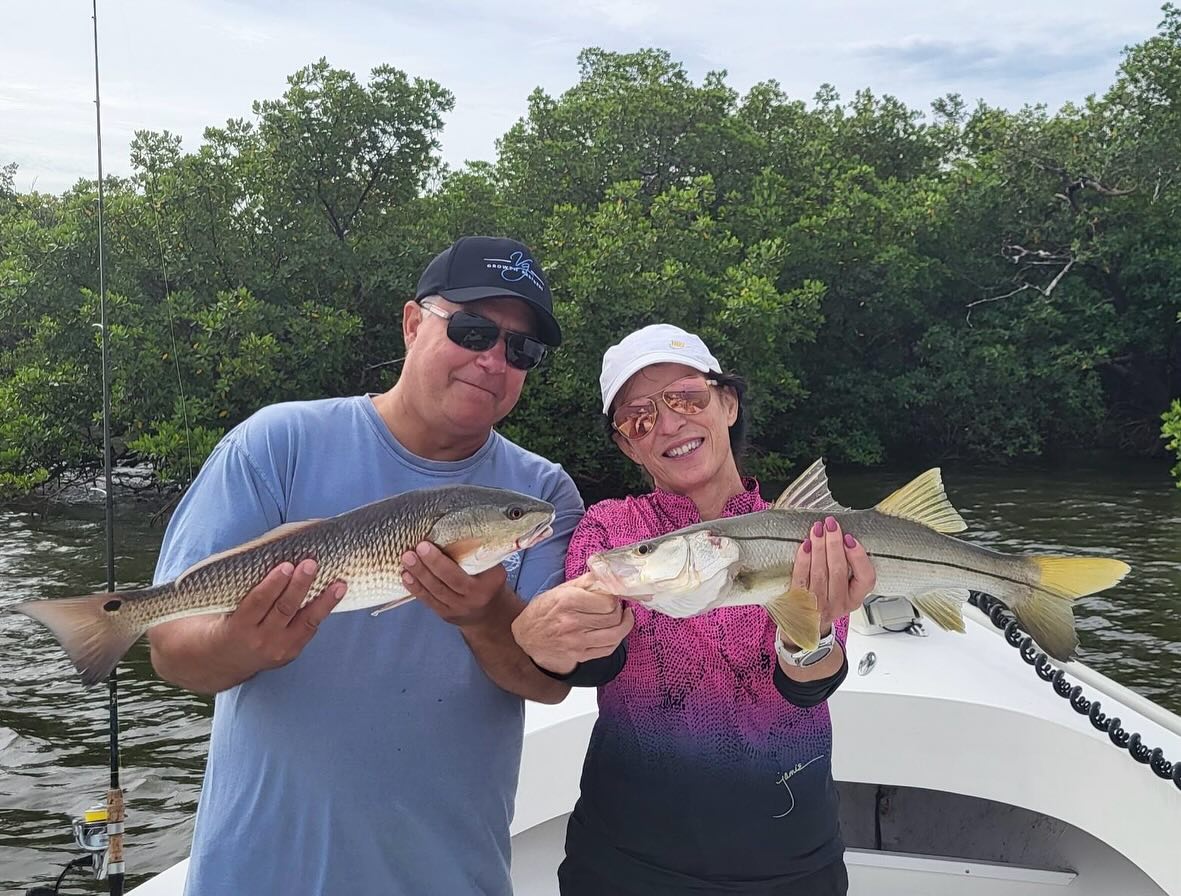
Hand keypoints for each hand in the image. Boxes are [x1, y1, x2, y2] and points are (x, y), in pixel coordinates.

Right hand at [218, 559, 346, 668]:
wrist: (225, 660)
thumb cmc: (227, 624)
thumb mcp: (225, 609)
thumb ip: (243, 590)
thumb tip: (270, 557)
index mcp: (238, 626)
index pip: (258, 601)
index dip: (274, 583)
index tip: (287, 565)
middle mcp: (259, 640)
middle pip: (284, 609)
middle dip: (300, 585)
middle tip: (310, 564)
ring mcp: (278, 648)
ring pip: (305, 621)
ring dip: (324, 601)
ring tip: (339, 584)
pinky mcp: (291, 652)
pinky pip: (310, 629)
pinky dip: (322, 611)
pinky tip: (335, 596)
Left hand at [400, 541, 507, 627]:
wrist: (489, 613)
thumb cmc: (489, 582)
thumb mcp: (493, 568)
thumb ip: (480, 552)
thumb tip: (459, 527)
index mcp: (489, 583)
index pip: (472, 568)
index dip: (448, 559)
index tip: (432, 544)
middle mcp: (474, 598)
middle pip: (452, 579)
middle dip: (433, 563)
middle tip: (420, 547)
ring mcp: (459, 608)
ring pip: (436, 590)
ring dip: (420, 573)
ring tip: (407, 558)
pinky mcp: (445, 614)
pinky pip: (428, 600)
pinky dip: (415, 588)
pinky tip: (405, 575)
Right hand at [511, 572, 634, 674]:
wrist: (526, 637)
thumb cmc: (543, 610)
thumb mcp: (560, 590)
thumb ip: (585, 581)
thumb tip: (608, 574)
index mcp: (567, 601)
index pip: (607, 600)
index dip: (614, 596)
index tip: (613, 594)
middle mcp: (572, 622)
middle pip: (613, 617)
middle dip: (620, 609)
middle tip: (617, 605)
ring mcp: (576, 642)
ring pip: (614, 635)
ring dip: (624, 624)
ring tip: (624, 617)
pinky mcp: (579, 656)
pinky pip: (608, 649)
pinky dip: (617, 639)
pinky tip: (616, 631)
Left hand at [788, 516, 875, 639]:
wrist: (804, 627)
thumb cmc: (825, 603)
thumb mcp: (845, 592)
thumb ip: (849, 571)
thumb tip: (843, 538)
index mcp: (854, 599)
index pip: (866, 578)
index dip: (858, 557)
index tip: (850, 538)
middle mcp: (838, 604)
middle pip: (838, 570)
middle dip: (834, 544)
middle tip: (831, 525)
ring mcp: (817, 605)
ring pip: (820, 572)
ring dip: (819, 547)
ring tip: (818, 529)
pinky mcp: (798, 602)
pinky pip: (801, 577)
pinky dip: (803, 559)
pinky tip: (805, 545)